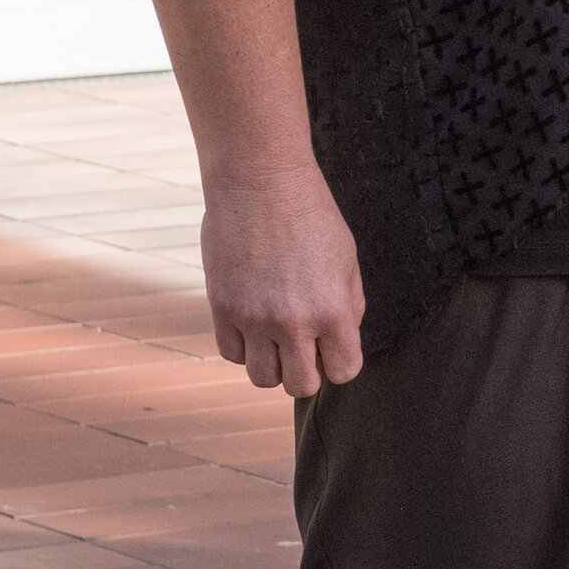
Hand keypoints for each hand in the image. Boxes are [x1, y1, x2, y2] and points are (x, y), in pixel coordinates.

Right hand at [201, 167, 367, 395]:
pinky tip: (253, 322)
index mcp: (333, 310)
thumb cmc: (311, 217)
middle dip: (308, 370)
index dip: (340, 362)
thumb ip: (347, 307)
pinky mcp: (221, 309)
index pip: (343, 372)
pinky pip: (231, 354)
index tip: (333, 346)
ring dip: (273, 364)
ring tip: (278, 335)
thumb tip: (338, 343)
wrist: (260, 183)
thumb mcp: (347, 261)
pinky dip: (244, 347)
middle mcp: (292, 322)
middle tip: (306, 344)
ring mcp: (252, 319)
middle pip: (301, 386)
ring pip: (262, 378)